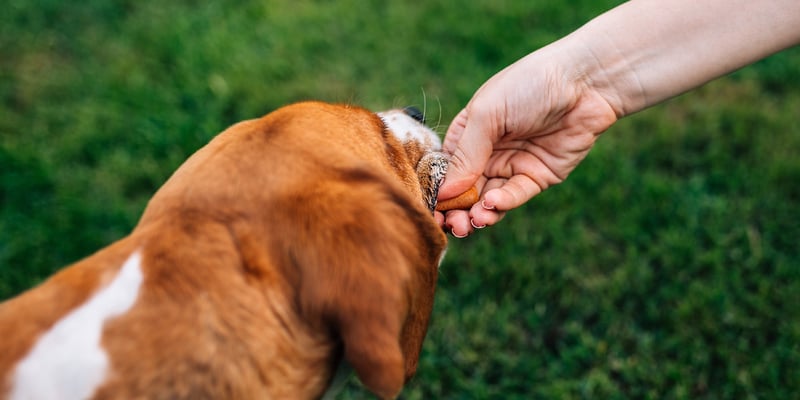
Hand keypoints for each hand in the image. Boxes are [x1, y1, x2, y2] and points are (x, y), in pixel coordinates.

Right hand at [435, 51, 617, 236]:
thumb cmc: (530, 85)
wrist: (585, 82)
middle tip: (453, 226)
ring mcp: (512, 164)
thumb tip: (444, 193)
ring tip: (472, 222)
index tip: (432, 211)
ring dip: (478, 212)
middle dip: (457, 209)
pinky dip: (503, 203)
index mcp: (468, 133)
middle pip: (465, 189)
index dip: (438, 190)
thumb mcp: (488, 114)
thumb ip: (465, 154)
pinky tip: (493, 205)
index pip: (446, 168)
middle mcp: (487, 151)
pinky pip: (516, 195)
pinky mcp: (538, 176)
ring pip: (488, 198)